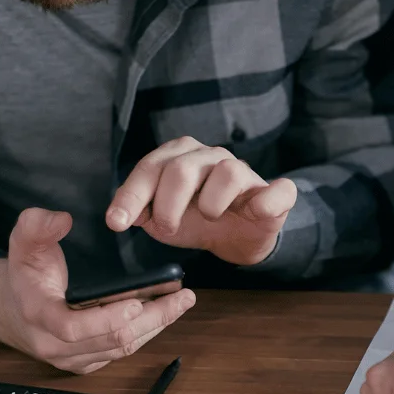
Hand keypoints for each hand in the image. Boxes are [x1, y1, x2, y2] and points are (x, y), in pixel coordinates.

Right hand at [0, 208, 195, 373]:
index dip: (106, 319)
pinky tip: (165, 313)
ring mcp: (73, 359)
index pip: (73, 328)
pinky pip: (121, 353)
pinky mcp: (87, 363)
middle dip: (152, 319)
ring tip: (182, 302)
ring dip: (156, 326)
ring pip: (122, 349)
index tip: (137, 303)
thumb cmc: (23, 275)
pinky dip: (146, 333)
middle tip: (182, 298)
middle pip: (111, 341)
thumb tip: (62, 219)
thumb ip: (36, 225)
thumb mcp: (22, 243)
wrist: (10, 310)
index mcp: (39, 316)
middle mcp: (56, 345)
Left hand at [105, 136, 297, 264]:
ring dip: (210, 204)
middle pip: (182, 169)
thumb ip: (141, 212)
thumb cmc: (198, 221)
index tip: (117, 223)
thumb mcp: (162, 220)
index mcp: (180, 156)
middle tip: (167, 227)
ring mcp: (245, 172)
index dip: (131, 196)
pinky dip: (266, 201)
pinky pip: (277, 190)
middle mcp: (211, 156)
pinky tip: (255, 212)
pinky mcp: (275, 193)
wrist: (239, 237)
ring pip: (227, 172)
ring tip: (209, 218)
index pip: (150, 168)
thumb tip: (124, 215)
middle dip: (167, 205)